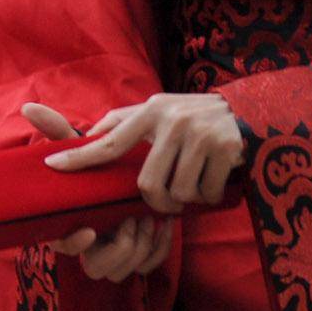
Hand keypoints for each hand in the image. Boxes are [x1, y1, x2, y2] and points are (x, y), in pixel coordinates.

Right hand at [22, 101, 182, 282]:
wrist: (146, 170)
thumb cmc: (105, 161)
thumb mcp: (84, 146)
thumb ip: (58, 131)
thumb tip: (28, 105)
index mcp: (69, 222)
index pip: (62, 247)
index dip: (73, 244)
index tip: (90, 230)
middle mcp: (91, 244)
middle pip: (96, 268)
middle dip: (117, 248)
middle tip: (130, 221)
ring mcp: (116, 252)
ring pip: (123, 271)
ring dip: (139, 246)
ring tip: (149, 217)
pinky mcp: (141, 255)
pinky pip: (148, 265)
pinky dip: (158, 246)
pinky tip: (164, 223)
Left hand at [45, 92, 245, 213]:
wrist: (257, 111)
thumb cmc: (200, 116)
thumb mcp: (164, 108)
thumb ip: (128, 122)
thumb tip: (89, 134)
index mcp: (151, 110)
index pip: (109, 141)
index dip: (81, 157)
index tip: (54, 165)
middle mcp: (172, 119)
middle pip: (146, 183)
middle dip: (157, 202)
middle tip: (167, 202)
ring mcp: (199, 134)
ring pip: (177, 192)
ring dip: (187, 198)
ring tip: (196, 184)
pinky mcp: (225, 149)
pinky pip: (206, 193)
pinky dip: (210, 196)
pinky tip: (217, 180)